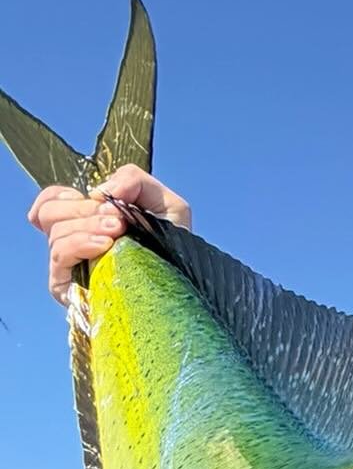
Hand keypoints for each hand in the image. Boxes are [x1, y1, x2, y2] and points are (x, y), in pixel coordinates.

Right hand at [28, 166, 191, 305]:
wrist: (185, 284)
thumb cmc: (173, 245)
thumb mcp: (164, 202)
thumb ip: (134, 180)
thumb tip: (98, 193)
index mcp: (87, 221)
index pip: (51, 200)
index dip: (68, 194)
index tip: (102, 200)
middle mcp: (73, 241)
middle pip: (50, 212)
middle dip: (86, 210)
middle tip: (118, 218)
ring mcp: (70, 266)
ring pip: (55, 232)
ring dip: (88, 225)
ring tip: (118, 231)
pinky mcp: (67, 288)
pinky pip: (59, 256)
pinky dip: (80, 243)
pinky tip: (105, 245)